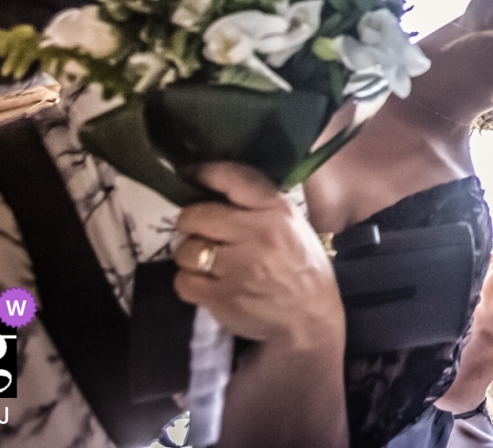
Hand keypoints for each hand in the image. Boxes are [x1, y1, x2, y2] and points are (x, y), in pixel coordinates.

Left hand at [173, 163, 343, 351]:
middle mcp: (258, 235)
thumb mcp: (291, 224)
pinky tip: (208, 284)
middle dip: (192, 223)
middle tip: (203, 232)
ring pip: (185, 250)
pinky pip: (183, 282)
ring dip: (190, 255)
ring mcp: (239, 268)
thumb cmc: (300, 265)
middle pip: (195, 216)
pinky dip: (190, 282)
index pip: (234, 179)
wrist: (310, 319)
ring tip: (209, 262)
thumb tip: (211, 185)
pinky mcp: (222, 298)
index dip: (205, 172)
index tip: (190, 172)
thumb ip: (256, 204)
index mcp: (277, 211)